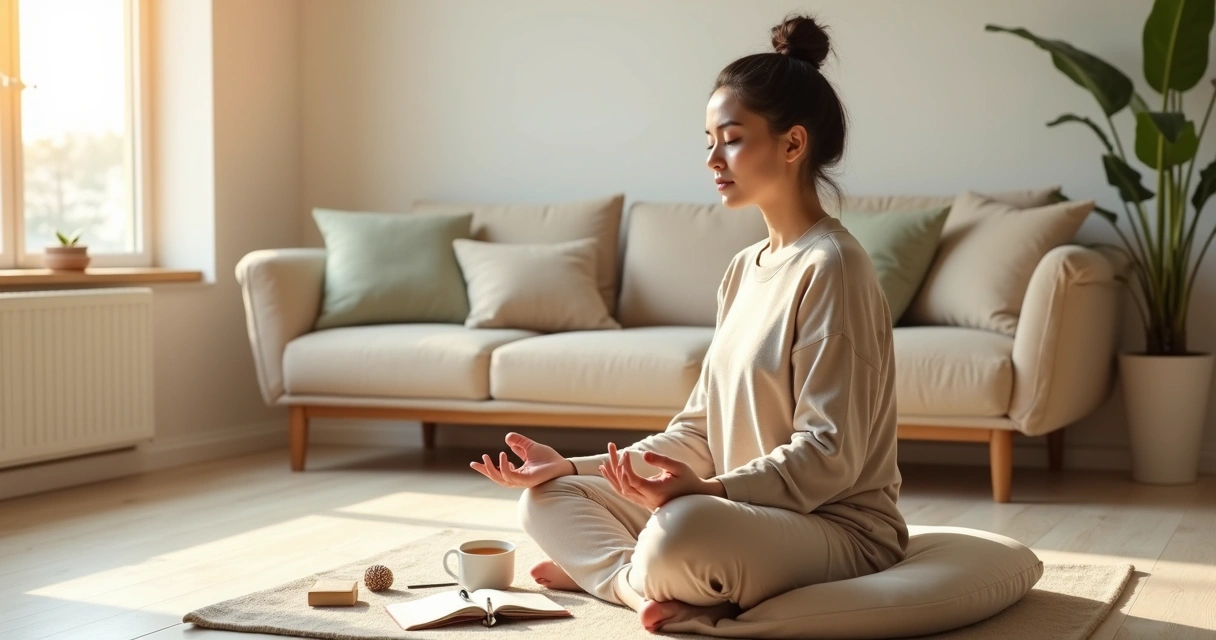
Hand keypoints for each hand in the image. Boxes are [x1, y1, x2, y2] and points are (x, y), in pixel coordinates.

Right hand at [470, 432, 572, 488]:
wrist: (562, 465)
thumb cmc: (549, 459)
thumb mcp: (530, 447)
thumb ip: (519, 443)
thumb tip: (507, 438)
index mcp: (517, 473)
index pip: (498, 471)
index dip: (486, 468)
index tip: (474, 463)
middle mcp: (518, 478)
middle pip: (496, 477)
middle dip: (485, 470)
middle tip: (476, 462)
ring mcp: (522, 481)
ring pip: (501, 478)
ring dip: (492, 469)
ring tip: (486, 457)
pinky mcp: (527, 480)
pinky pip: (511, 476)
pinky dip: (505, 467)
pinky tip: (502, 455)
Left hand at [599, 442, 719, 511]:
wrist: (694, 496)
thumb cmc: (688, 479)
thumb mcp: (679, 467)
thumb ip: (661, 460)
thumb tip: (644, 454)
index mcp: (657, 492)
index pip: (633, 481)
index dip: (626, 467)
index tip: (626, 452)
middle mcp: (647, 500)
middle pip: (623, 485)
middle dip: (615, 467)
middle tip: (612, 446)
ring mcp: (644, 502)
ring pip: (621, 491)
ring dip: (611, 475)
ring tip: (604, 460)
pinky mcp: (642, 501)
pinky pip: (624, 492)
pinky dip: (615, 481)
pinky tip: (607, 471)